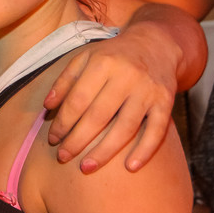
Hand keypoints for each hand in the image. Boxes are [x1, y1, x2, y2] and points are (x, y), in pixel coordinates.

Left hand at [43, 27, 176, 172]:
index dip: (63, 122)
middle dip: (78, 140)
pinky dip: (145, 150)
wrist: (156, 44)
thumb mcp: (86, 58)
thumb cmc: (113, 55)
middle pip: (98, 116)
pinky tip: (130, 167)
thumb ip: (64, 81)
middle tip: (62, 157)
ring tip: (86, 167)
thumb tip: (47, 107)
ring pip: (125, 127)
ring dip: (105, 151)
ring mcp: (148, 90)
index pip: (78, 99)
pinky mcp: (166, 102)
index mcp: (103, 63)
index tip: (52, 139)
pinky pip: (157, 130)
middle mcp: (126, 76)